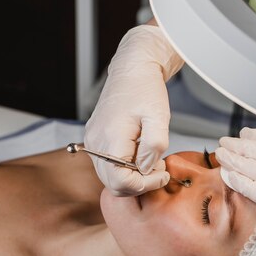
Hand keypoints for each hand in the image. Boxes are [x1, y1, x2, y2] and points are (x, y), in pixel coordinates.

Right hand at [84, 25, 183, 195]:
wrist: (131, 70)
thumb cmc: (146, 90)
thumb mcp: (159, 117)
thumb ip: (154, 146)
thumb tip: (146, 170)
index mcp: (111, 137)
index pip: (121, 181)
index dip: (144, 184)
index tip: (162, 174)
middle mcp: (95, 143)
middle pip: (113, 184)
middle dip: (140, 183)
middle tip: (159, 168)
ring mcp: (92, 142)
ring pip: (110, 178)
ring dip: (133, 177)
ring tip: (151, 159)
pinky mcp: (94, 140)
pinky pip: (107, 166)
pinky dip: (125, 169)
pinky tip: (140, 154)